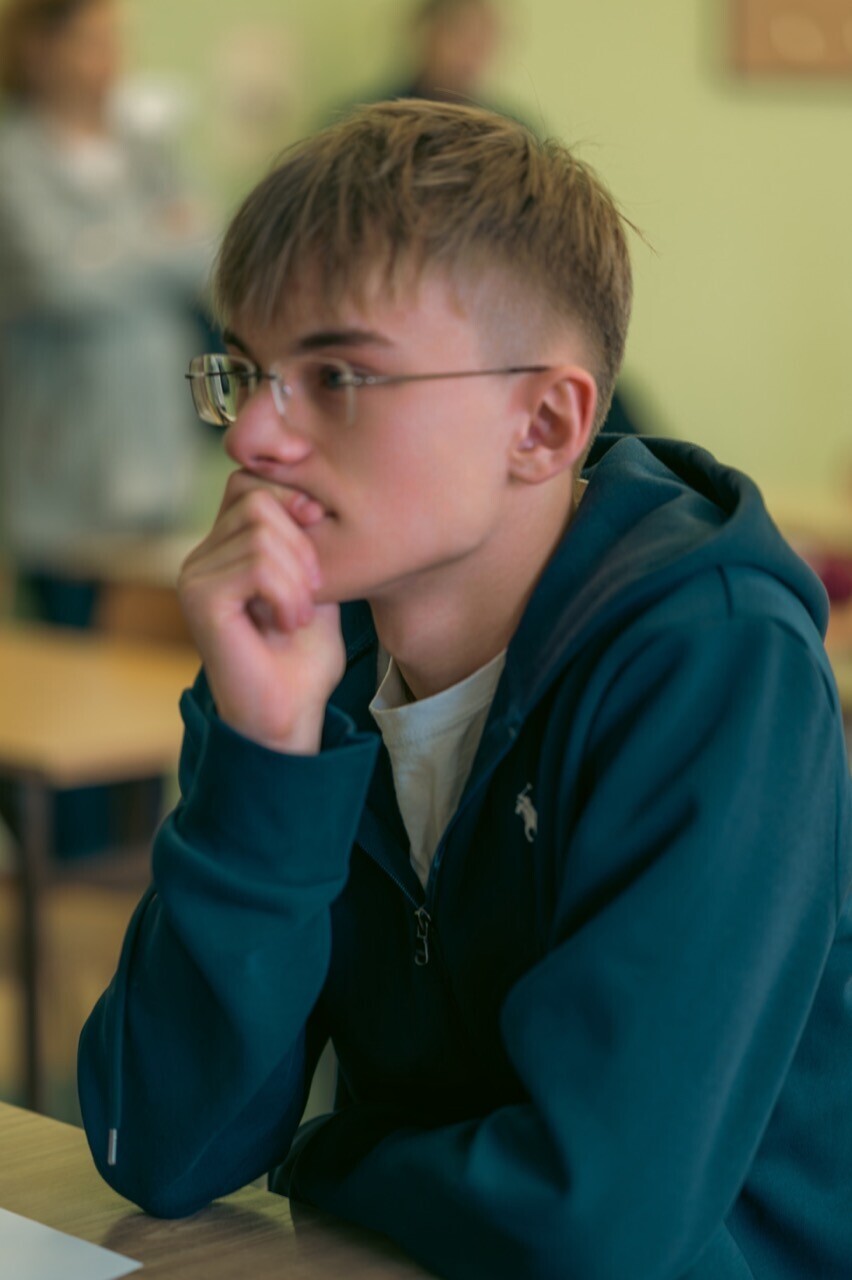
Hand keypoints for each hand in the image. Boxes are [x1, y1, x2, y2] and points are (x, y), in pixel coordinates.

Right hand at [178, 471, 345, 753]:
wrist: (289, 714)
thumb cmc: (304, 658)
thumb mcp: (316, 584)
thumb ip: (307, 538)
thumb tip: (309, 494)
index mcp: (224, 548)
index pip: (248, 481)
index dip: (289, 493)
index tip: (320, 524)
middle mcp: (200, 557)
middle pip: (255, 498)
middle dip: (301, 542)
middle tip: (314, 590)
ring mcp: (194, 576)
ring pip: (259, 531)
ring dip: (298, 575)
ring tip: (300, 614)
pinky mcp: (200, 599)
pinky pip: (254, 564)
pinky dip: (287, 592)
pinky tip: (289, 622)